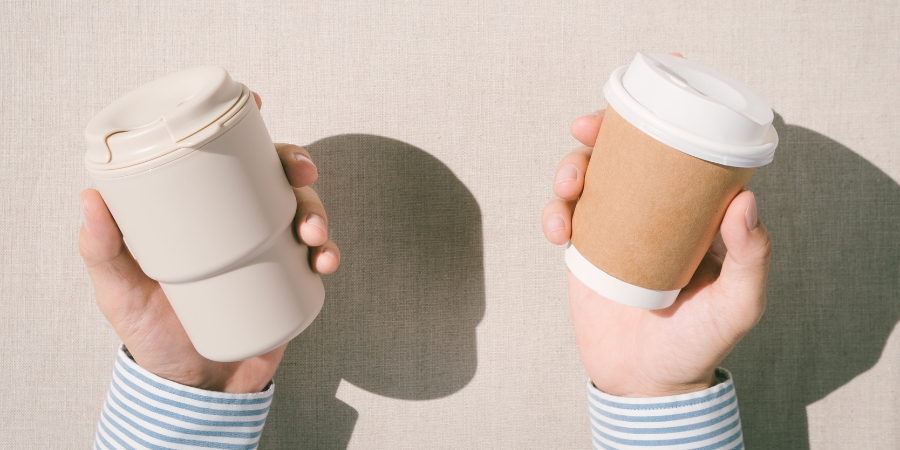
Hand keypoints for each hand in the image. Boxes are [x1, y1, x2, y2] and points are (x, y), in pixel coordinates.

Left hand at [79, 92, 339, 392]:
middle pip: (276, 177)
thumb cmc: (152, 334)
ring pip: (305, 210)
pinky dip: (329, 251)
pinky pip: (319, 254)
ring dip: (317, 211)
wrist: (195, 387)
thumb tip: (88, 197)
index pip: (225, 161)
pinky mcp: (291, 280)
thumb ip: (103, 250)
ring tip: (311, 233)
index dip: (247, 129)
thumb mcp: (119, 292)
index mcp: (202, 215)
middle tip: (302, 174)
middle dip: (298, 165)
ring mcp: (268, 251)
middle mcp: (239, 226)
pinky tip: (325, 260)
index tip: (258, 105)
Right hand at [542, 109, 771, 396]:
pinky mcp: (585, 250)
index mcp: (695, 215)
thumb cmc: (699, 343)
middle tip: (585, 127)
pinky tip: (556, 228)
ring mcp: (617, 230)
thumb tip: (745, 201)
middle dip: (602, 132)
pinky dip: (553, 213)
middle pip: (625, 156)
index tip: (647, 97)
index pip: (682, 155)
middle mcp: (656, 215)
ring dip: (570, 168)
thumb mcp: (737, 306)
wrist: (645, 382)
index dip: (664, 119)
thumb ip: (749, 260)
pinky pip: (564, 217)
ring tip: (568, 186)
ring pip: (589, 180)